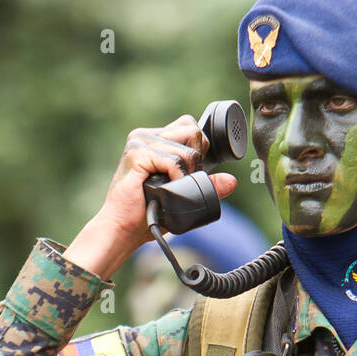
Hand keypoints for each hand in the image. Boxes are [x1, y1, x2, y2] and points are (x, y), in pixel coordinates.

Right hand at [65, 114, 236, 278]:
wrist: (124, 228)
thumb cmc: (149, 213)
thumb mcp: (185, 197)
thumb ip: (207, 186)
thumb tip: (232, 181)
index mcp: (155, 139)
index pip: (190, 126)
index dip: (198, 149)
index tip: (187, 174)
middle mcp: (146, 135)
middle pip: (193, 132)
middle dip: (195, 161)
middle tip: (176, 183)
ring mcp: (140, 141)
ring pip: (188, 150)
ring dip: (186, 175)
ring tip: (167, 188)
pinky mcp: (137, 152)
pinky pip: (175, 161)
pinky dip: (177, 179)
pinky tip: (165, 189)